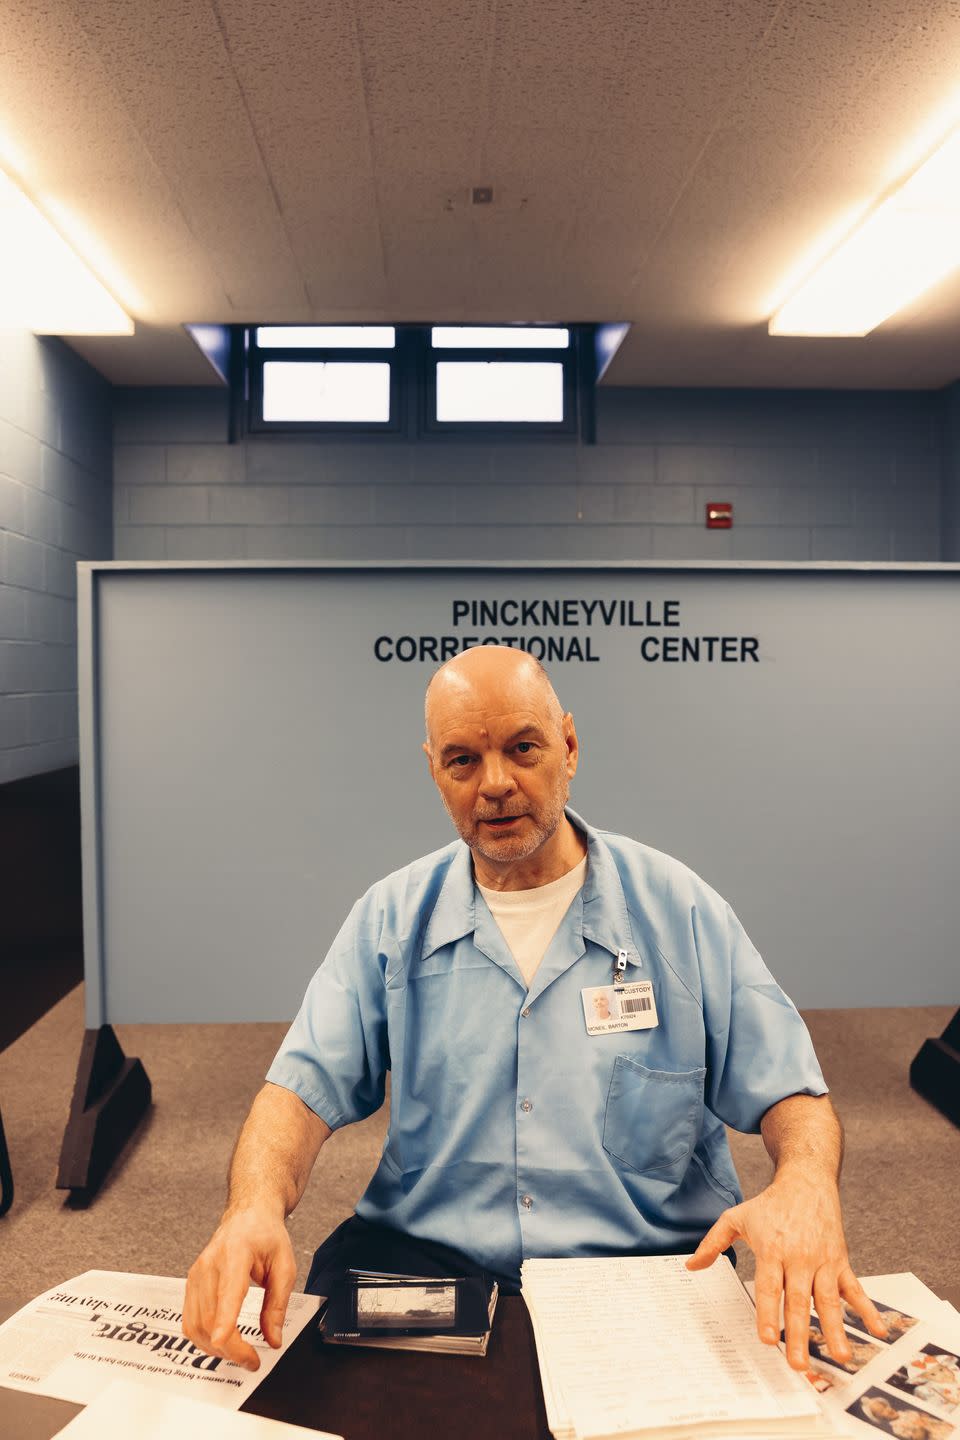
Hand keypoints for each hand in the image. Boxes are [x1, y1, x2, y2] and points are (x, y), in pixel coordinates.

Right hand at [182, 1206, 296, 1369]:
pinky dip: (203, 1339)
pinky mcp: (190, 1284)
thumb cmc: (266, 1236)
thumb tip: (273, 1340)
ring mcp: (196, 1274)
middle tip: (252, 1361)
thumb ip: (277, 1304)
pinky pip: (190, 1321)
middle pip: (210, 1317)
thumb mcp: (285, 1265)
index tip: (222, 1341)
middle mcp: (209, 1265)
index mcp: (236, 1254)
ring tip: (240, 1354)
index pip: (226, 1292)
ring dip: (215, 1348)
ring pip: (195, 1324)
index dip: (223, 1320)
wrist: (247, 1216)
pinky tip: (221, 1342)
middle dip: (230, 1348)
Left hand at [685, 1169, 886, 1369]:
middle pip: (798, 1301)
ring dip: (835, 1329)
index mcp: (772, 1249)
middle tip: (798, 1365)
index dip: (768, 1314)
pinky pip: (855, 1288)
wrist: (807, 1181)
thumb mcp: (736, 1218)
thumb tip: (690, 1267)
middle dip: (798, 1334)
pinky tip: (878, 1330)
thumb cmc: (768, 1204)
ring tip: (840, 1357)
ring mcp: (823, 1261)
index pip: (769, 1287)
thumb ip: (713, 1243)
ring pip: (828, 1300)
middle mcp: (799, 1257)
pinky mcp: (841, 1260)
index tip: (767, 1340)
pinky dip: (867, 1309)